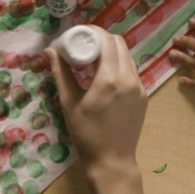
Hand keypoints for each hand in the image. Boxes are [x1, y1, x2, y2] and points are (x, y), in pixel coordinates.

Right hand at [45, 27, 147, 171]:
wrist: (112, 161)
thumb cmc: (87, 134)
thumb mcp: (69, 103)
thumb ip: (61, 73)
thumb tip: (50, 50)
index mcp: (110, 78)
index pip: (107, 41)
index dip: (94, 32)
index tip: (80, 34)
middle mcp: (129, 78)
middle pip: (120, 44)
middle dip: (103, 40)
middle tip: (86, 45)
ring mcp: (139, 87)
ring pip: (128, 57)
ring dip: (113, 52)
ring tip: (94, 59)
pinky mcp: (143, 96)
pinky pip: (132, 72)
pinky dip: (120, 66)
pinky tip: (106, 75)